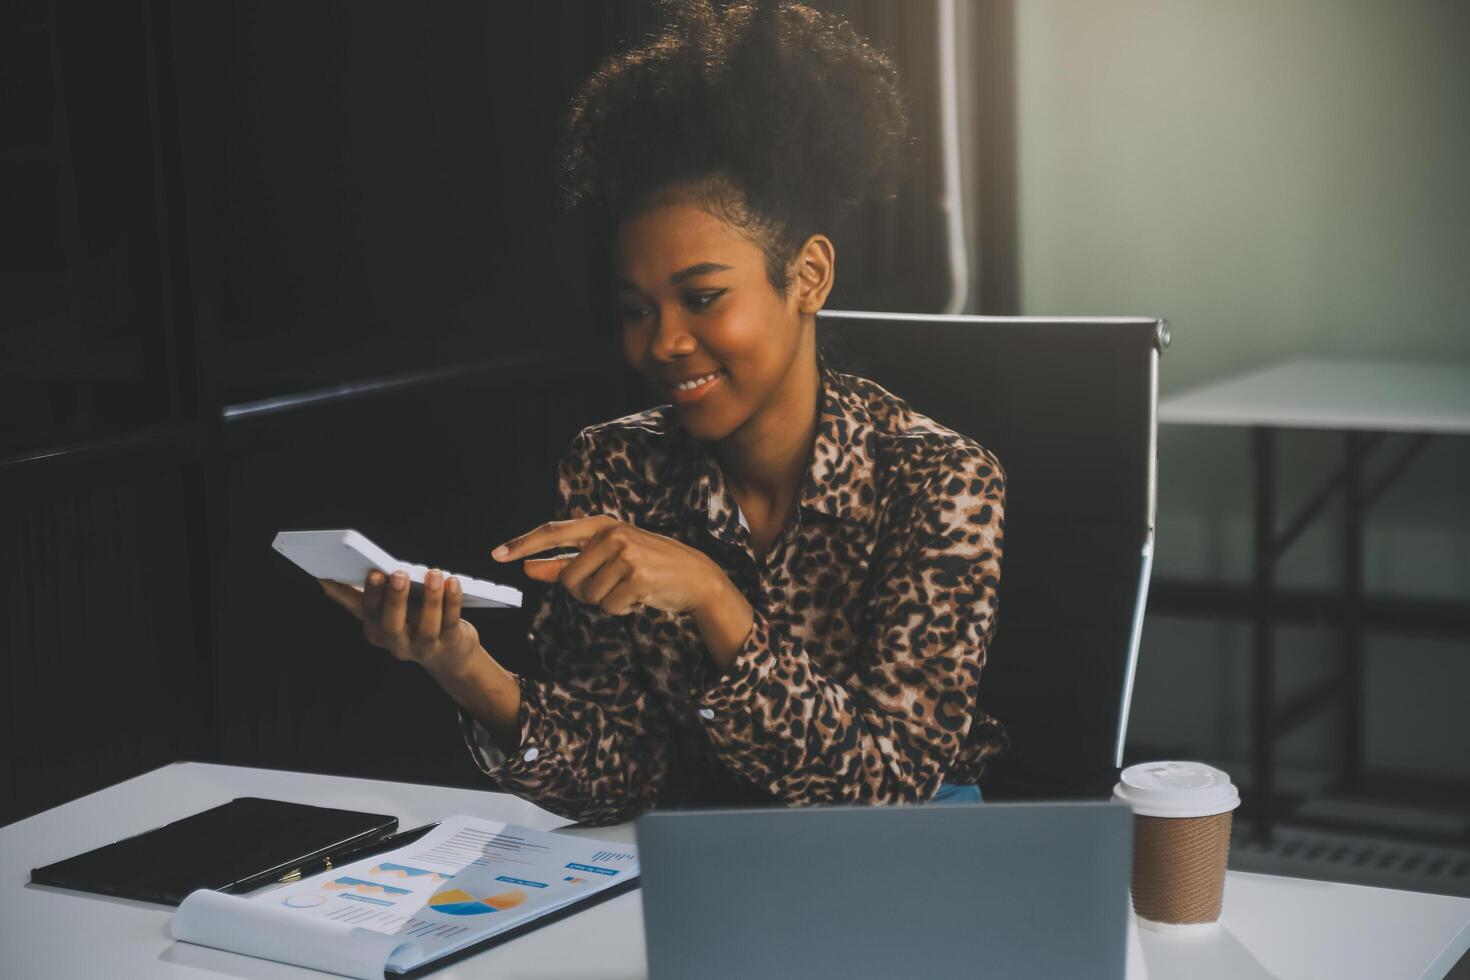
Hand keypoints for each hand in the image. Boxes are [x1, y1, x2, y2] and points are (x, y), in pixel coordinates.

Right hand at [319, 568, 478, 672]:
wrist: (449, 657)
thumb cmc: (411, 624)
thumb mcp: (382, 613)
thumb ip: (356, 598)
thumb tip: (324, 581)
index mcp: (376, 632)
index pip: (367, 612)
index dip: (367, 594)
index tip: (370, 571)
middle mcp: (397, 644)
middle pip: (392, 624)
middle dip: (393, 599)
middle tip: (397, 573)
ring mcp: (424, 647)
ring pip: (427, 626)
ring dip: (431, 598)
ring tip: (434, 572)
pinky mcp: (450, 644)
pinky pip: (451, 622)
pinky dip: (452, 601)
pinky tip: (453, 581)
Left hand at [493, 515, 721, 616]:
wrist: (695, 577)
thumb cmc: (648, 567)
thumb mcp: (608, 559)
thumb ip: (566, 563)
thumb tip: (529, 569)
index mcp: (603, 524)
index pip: (553, 531)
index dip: (523, 543)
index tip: (497, 555)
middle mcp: (612, 534)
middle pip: (569, 578)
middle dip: (584, 592)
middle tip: (613, 585)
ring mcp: (626, 554)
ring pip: (587, 595)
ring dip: (605, 601)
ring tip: (629, 589)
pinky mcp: (637, 576)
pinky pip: (608, 606)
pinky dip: (621, 609)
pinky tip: (639, 597)